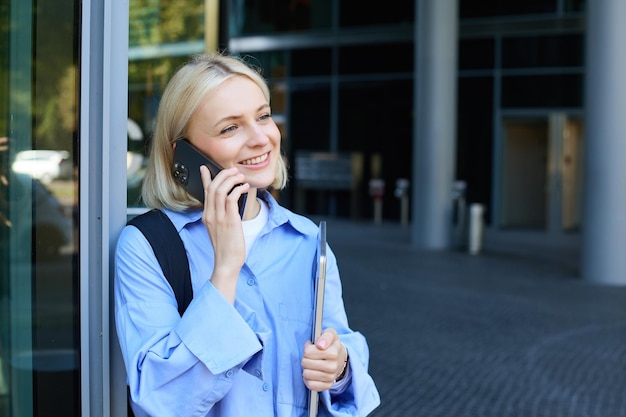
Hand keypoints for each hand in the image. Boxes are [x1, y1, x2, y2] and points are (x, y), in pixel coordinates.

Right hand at [200, 165, 249, 302]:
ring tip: (240, 177)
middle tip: (233, 171)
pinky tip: (245, 188)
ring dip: (231, 180)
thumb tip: (231, 202)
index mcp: (207, 216)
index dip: (205, 178)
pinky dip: (238, 190)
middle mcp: (210, 215)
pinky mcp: (229, 221)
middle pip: (212, 188)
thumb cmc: (227, 247)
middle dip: (223, 175)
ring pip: (220, 190)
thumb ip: (222, 215)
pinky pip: (231, 199)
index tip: (205, 168)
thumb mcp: (220, 229)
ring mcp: (218, 218)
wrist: (227, 263)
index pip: (205, 193)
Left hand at [301, 328, 347, 391]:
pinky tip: (312, 373)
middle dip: (306, 358)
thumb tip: (320, 345)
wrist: (340, 357)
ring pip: (306, 374)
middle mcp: (333, 366)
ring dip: (306, 368)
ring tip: (312, 364)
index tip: (312, 347)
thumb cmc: (331, 345)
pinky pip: (311, 385)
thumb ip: (325, 336)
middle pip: (305, 363)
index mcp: (333, 352)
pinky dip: (308, 379)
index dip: (307, 348)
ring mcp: (330, 377)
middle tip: (311, 356)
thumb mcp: (330, 334)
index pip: (308, 352)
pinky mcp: (327, 386)